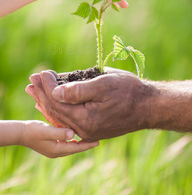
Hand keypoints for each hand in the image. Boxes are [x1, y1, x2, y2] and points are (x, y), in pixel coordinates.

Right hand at [20, 120, 98, 157]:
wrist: (21, 132)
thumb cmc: (33, 130)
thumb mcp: (47, 130)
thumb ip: (60, 132)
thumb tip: (73, 135)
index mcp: (57, 149)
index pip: (76, 148)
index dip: (87, 145)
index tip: (98, 142)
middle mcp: (56, 152)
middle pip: (75, 149)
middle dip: (86, 144)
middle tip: (97, 139)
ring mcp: (53, 149)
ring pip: (71, 147)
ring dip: (80, 143)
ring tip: (89, 138)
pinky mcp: (51, 145)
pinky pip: (65, 144)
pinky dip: (72, 141)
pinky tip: (75, 136)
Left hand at [26, 69, 151, 141]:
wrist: (148, 106)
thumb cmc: (129, 91)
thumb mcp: (104, 84)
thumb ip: (78, 90)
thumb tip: (55, 92)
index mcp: (86, 118)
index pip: (57, 102)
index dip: (47, 86)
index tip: (42, 72)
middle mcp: (84, 129)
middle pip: (55, 110)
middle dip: (42, 93)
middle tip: (32, 79)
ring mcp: (88, 130)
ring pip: (60, 116)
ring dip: (47, 101)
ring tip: (35, 91)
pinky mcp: (92, 128)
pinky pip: (69, 120)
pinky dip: (58, 109)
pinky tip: (51, 104)